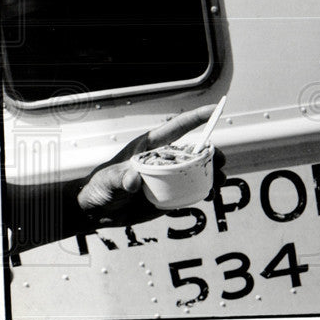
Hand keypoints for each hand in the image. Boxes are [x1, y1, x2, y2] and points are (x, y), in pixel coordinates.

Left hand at [77, 104, 226, 227]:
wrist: (98, 210)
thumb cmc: (101, 186)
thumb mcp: (110, 180)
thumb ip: (122, 179)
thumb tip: (133, 181)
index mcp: (151, 146)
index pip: (177, 127)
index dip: (197, 117)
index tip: (216, 109)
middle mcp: (163, 159)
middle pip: (193, 150)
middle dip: (211, 153)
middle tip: (220, 161)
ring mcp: (168, 177)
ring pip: (196, 171)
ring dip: (211, 173)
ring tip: (219, 181)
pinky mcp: (170, 194)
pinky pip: (192, 190)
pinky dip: (204, 191)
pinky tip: (209, 196)